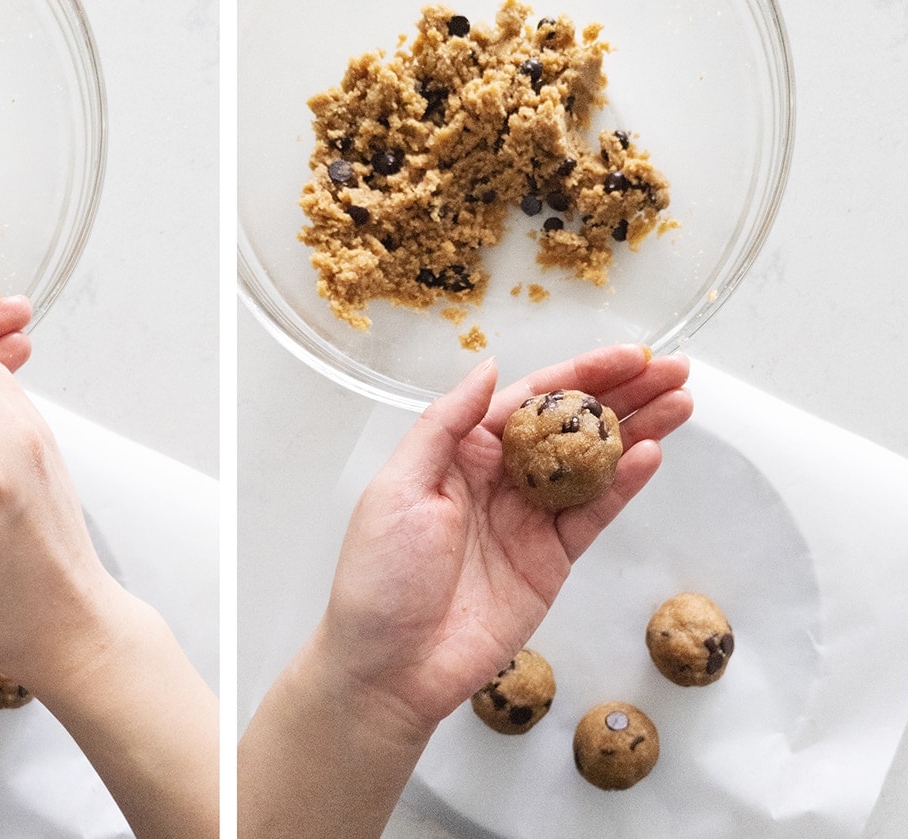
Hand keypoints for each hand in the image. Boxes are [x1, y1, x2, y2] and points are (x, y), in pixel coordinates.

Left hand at [321, 347, 692, 735]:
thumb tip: (489, 368)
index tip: (628, 355)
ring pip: (593, 465)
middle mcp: (497, 480)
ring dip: (639, 432)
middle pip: (570, 426)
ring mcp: (528, 521)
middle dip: (624, 395)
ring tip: (683, 402)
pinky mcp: (551, 561)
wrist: (391, 667)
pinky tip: (653, 454)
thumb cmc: (379, 577)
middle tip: (675, 371)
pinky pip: (593, 514)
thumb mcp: (398, 487)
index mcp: (457, 454)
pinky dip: (625, 484)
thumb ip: (445, 426)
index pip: (528, 399)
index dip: (579, 374)